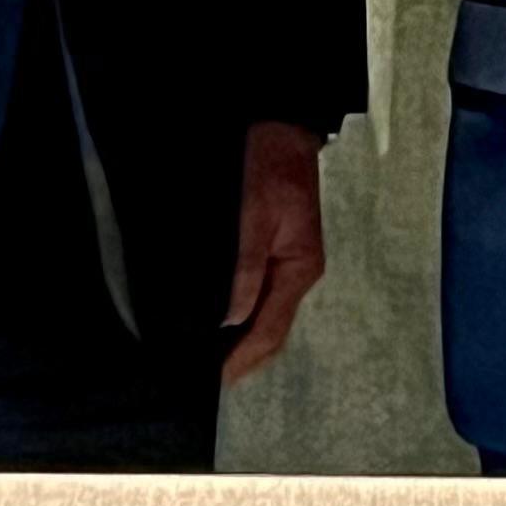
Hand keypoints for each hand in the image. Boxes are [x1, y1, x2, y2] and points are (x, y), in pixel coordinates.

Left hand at [222, 122, 326, 384]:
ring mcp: (289, 260)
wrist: (280, 123)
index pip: (271, 330)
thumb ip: (244, 268)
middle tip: (205, 376)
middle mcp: (298, 271)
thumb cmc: (268, 164)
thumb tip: (231, 318)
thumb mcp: (253, 215)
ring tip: (208, 355)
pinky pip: (260, 292)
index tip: (217, 382)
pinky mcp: (275, 247)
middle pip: (271, 329)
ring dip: (241, 337)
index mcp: (300, 268)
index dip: (244, 360)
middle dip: (243, 356)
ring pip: (265, 313)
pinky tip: (220, 317)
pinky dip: (242, 312)